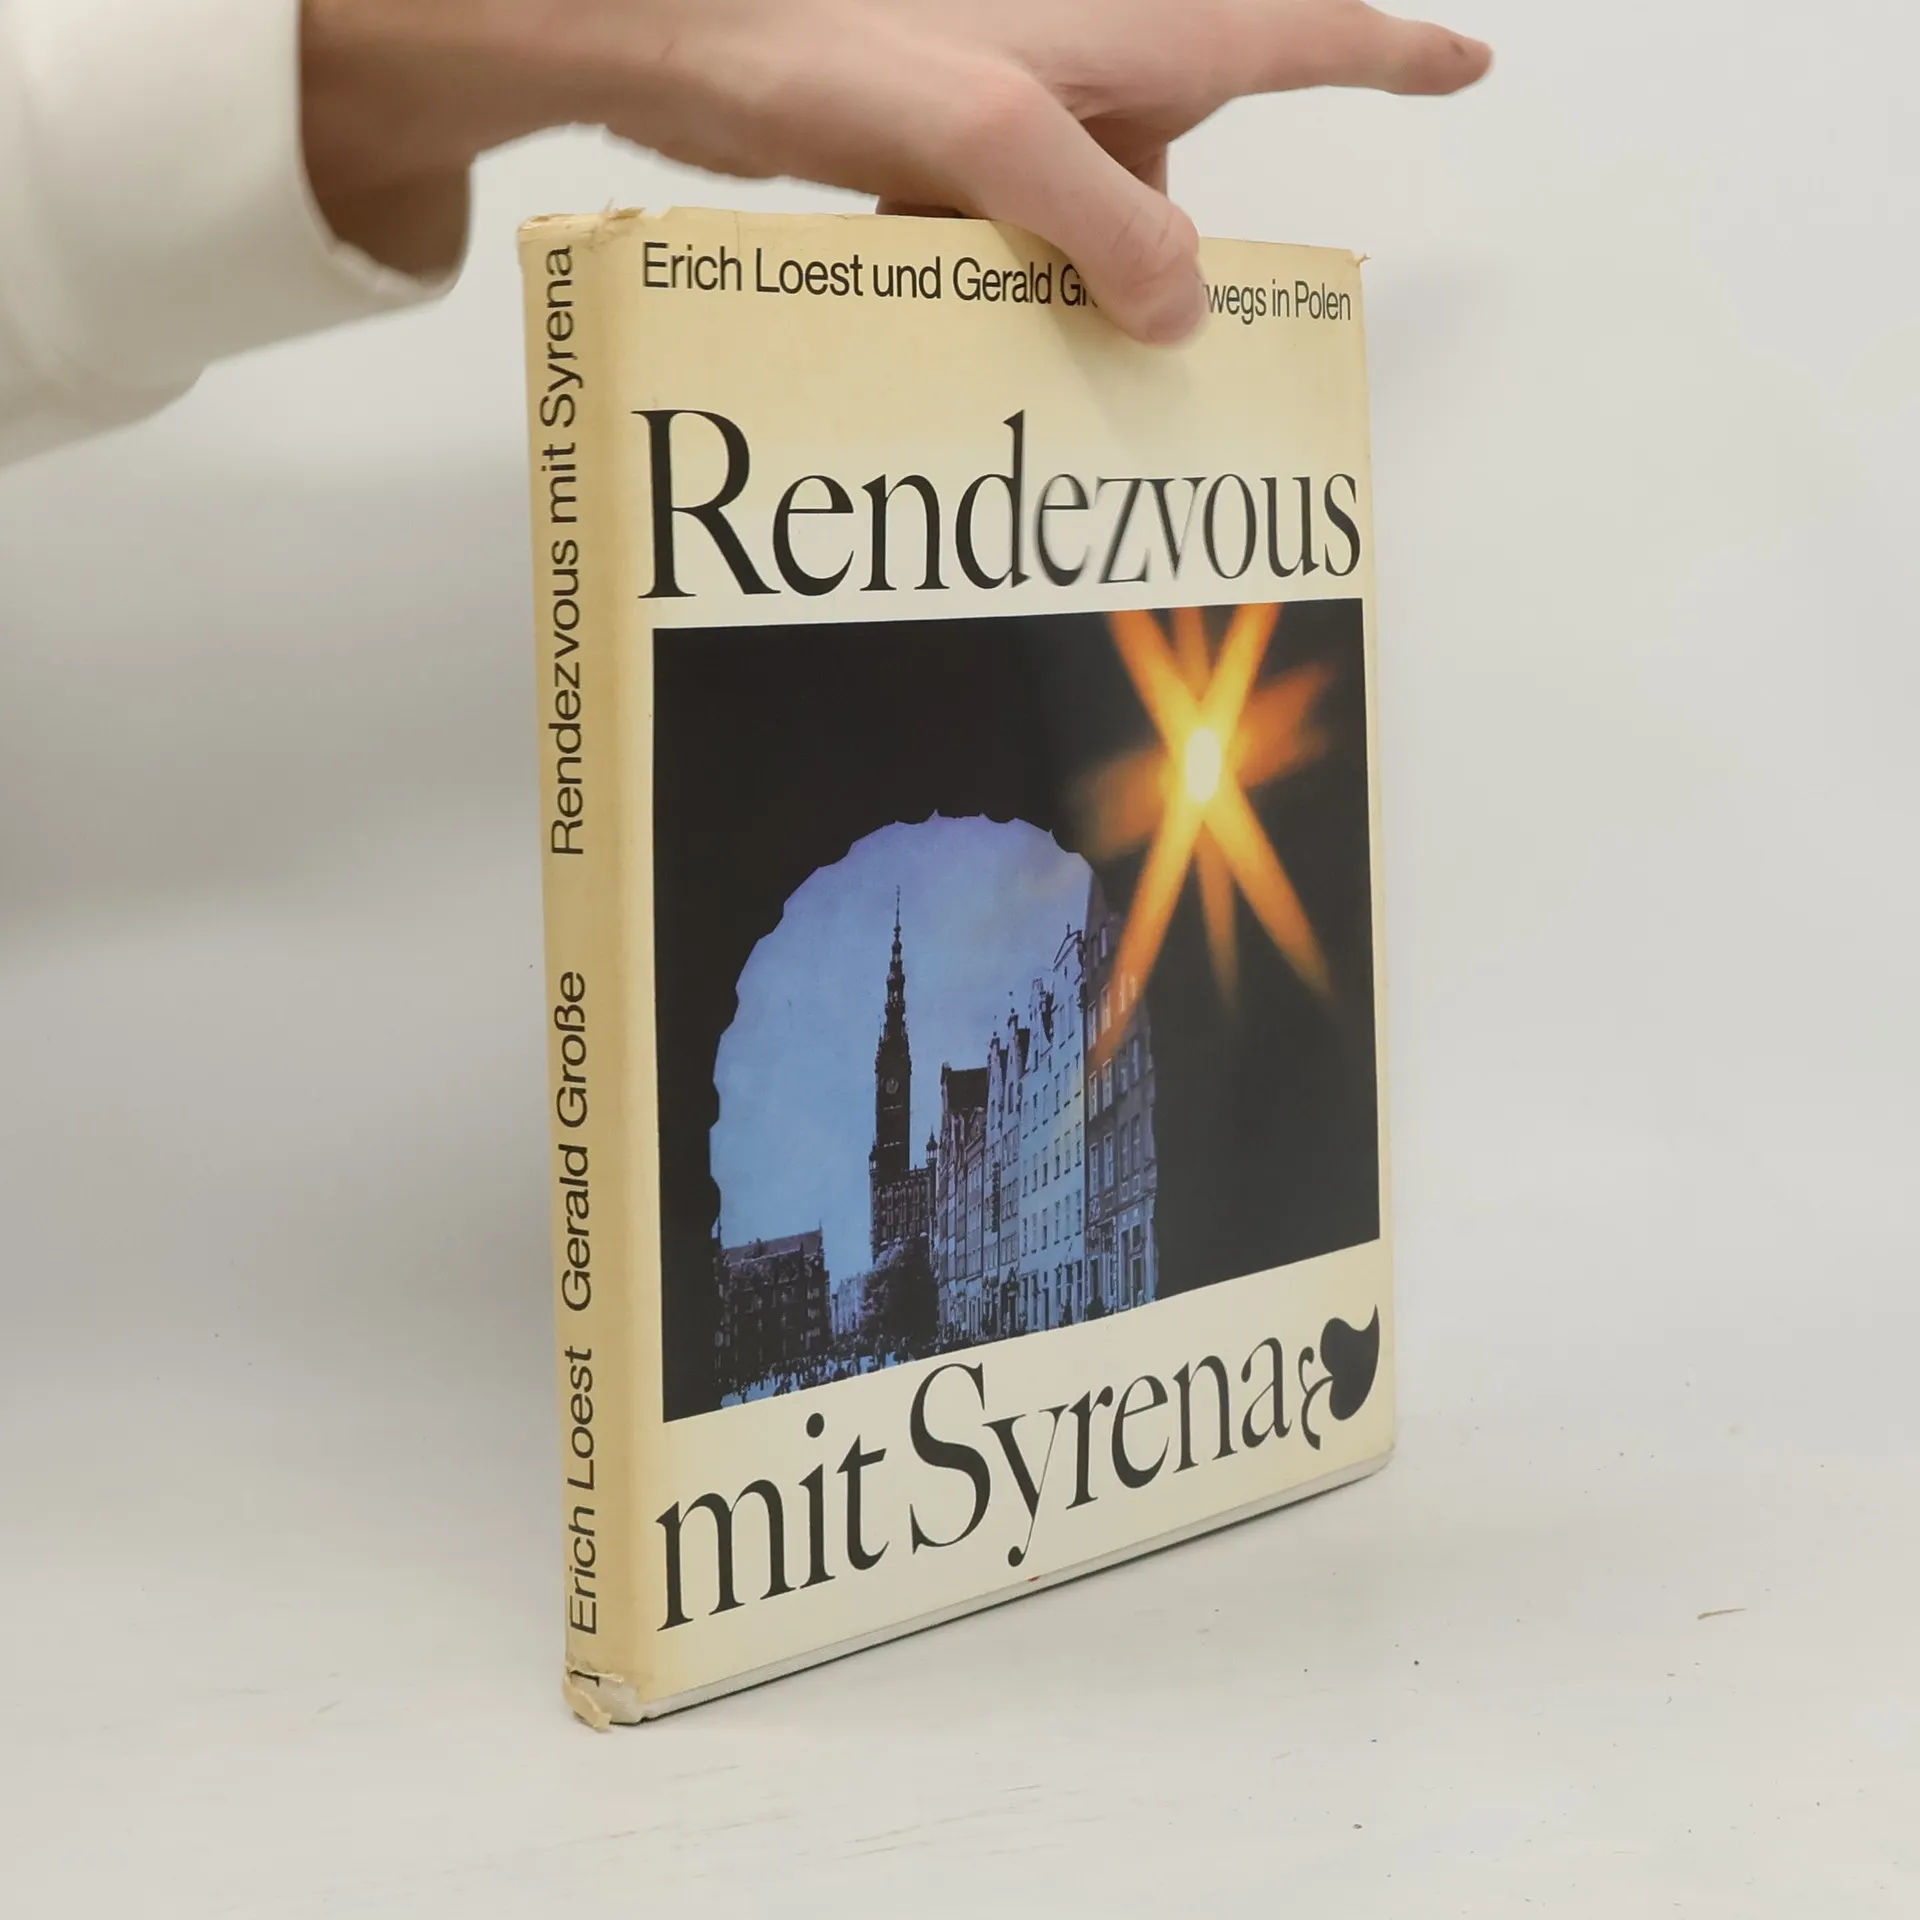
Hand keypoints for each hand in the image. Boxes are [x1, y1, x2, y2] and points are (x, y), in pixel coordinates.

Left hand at [301, 0, 1490, 341]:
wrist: (668, 31)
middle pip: (1182, 153)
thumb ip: (1097, 215)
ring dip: (1060, 269)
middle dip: (1154, 234)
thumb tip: (1183, 302)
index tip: (1467, 60)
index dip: (1389, 52)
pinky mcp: (945, 135)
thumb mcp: (984, 129)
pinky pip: (1011, 220)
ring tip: (992, 301)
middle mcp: (1085, 53)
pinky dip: (990, 265)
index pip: (1299, 31)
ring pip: (1092, 204)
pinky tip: (937, 287)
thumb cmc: (818, 36)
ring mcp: (1014, 95)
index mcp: (1128, 23)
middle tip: (1107, 313)